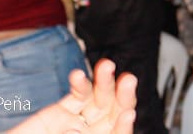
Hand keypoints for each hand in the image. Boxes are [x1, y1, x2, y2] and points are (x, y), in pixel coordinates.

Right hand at [9, 58, 136, 133]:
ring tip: (107, 65)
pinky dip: (79, 84)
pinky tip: (77, 75)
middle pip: (113, 114)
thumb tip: (79, 129)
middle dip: (122, 96)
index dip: (123, 127)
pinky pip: (76, 96)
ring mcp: (78, 124)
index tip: (129, 114)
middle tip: (130, 79)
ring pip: (98, 100)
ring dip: (104, 82)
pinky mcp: (62, 112)